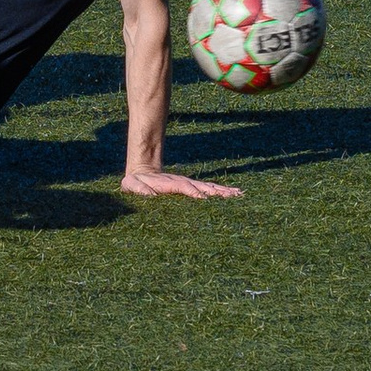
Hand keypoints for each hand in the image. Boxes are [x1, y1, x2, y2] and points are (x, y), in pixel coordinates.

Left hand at [121, 166, 242, 200]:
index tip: (204, 199)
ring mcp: (189, 184)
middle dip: (215, 191)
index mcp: (170, 184)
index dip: (193, 192)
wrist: (142, 171)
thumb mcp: (131, 185)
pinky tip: (234, 193)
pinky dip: (221, 191)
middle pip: (202, 187)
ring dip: (223, 191)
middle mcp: (183, 183)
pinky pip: (208, 189)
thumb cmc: (135, 182)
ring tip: (238, 194)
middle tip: (231, 196)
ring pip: (208, 187)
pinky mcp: (192, 187)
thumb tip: (150, 195)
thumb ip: (139, 189)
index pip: (184, 188)